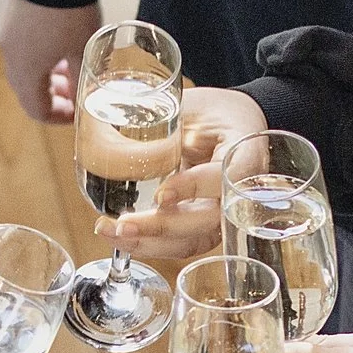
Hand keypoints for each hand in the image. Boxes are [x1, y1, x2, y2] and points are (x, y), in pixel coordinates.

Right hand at [0, 0, 95, 123]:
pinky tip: (60, 48)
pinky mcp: (13, 20)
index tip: (80, 112)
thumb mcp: (83, 49)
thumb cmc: (70, 11)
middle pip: (28, 92)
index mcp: (26, 72)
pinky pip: (24, 52)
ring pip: (26, 71)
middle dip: (52, 98)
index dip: (59, 117)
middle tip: (76, 92)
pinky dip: (41, 60)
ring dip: (47, 78)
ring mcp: (10, 37)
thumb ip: (81, 79)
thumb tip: (83, 98)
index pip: (37, 110)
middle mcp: (12, 58)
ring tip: (71, 70)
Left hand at [101, 85, 265, 262]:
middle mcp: (237, 196)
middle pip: (205, 221)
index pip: (222, 179)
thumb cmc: (213, 112)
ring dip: (148, 244)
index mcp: (243, 158)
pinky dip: (148, 245)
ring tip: (110, 232)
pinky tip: (118, 236)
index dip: (192, 188)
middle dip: (161, 226)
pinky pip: (179, 244)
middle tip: (124, 224)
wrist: (231, 125)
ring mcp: (220, 217)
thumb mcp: (194, 107)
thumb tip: (109, 132)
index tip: (162, 193)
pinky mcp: (203, 227)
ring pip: (190, 241)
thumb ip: (165, 121)